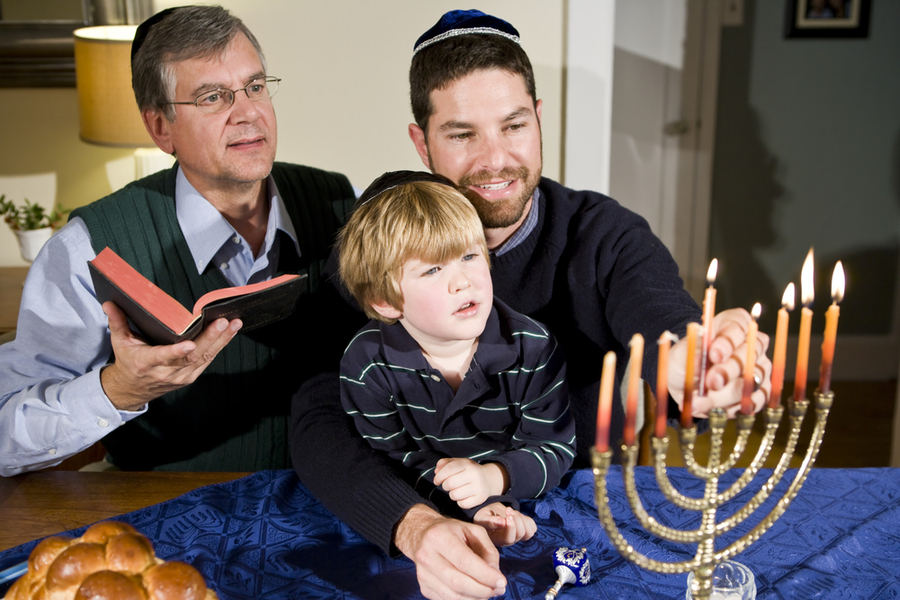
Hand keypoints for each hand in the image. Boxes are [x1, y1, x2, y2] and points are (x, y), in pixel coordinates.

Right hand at [99, 301, 240, 409]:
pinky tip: (230, 332)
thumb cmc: (129, 362)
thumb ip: (117, 322)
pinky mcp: (191, 376)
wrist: (133, 389)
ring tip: (233, 323)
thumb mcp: (120, 342)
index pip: (163, 357)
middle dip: (210, 338)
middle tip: (223, 322)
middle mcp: (166, 372)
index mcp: (146, 362)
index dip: (177, 352)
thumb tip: (109, 302)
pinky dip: (220, 345)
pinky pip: (208, 360)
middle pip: (192, 356)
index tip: (189, 344)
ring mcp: (181, 376)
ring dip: (221, 340)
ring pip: (204, 358)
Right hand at [394, 504, 505, 599]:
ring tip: (489, 591)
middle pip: (458, 582)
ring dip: (476, 598)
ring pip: (453, 595)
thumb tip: (495, 574)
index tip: (502, 582)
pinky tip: (475, 593)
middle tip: (499, 589)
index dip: (485, 575)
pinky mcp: (424, 587)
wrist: (423, 535)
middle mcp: (427, 556)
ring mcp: (423, 574)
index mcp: (439, 537)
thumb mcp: (474, 531)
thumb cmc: (453, 532)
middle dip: (483, 590)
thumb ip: (488, 551)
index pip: (464, 561)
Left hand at [433, 458, 506, 509]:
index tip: (436, 480)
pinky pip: (462, 504)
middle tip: (447, 485)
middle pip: (450, 483)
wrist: (488, 479)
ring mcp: (478, 487)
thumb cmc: (468, 471)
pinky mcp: (480, 499)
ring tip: (456, 490)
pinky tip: (463, 496)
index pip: (449, 468)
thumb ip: (444, 463)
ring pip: (454, 495)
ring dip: (451, 494)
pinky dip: (459, 501)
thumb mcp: (458, 462)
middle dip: (444, 486)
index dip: (439, 476)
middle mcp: (475, 474)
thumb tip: (436, 472)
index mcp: (468, 464)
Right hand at [473, 503, 536, 546]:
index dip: (511, 527)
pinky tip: (517, 515)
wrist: (489, 514)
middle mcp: (509, 541)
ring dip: (522, 518)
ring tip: (512, 511)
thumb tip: (502, 522)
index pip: (509, 539)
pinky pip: (532, 528)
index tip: (507, 515)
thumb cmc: (484, 517)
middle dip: (516, 519)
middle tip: (507, 509)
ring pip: (529, 532)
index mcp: (498, 540)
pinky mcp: (524, 531)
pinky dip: (527, 519)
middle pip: (521, 534)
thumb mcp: (482, 517)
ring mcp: (517, 537)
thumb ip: (490, 521)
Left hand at [668, 308, 771, 417]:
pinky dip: (730, 408)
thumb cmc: (685, 359)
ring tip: (699, 401)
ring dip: (725, 395)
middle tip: (711, 381)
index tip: (714, 354)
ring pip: (751, 383)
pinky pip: (753, 402)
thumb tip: (700, 358)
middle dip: (728, 371)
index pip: (738, 329)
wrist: (684, 381)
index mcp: (734, 324)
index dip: (727, 342)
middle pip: (749, 356)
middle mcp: (753, 344)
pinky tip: (710, 409)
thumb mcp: (681, 352)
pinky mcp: (760, 392)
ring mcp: (760, 369)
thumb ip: (691, 353)